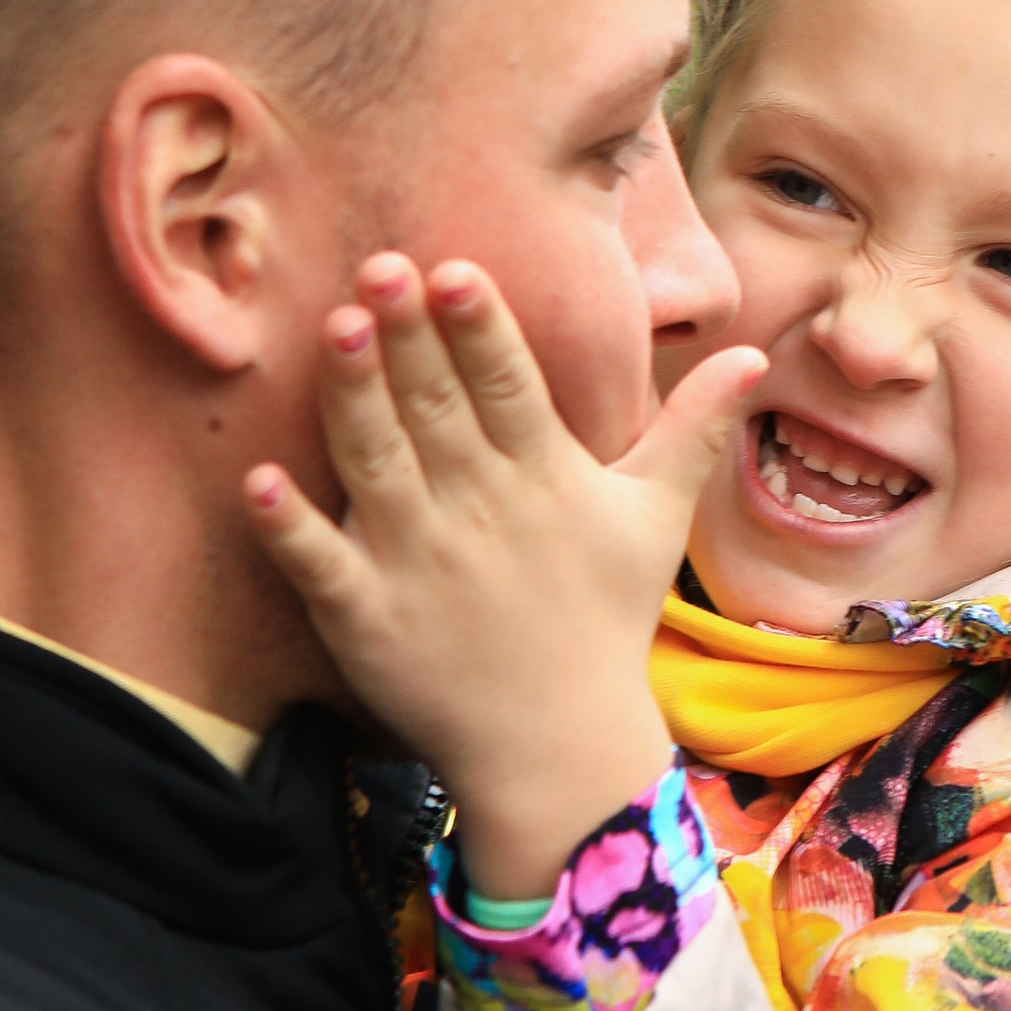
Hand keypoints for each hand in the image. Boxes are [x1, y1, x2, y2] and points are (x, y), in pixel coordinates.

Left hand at [243, 254, 762, 899]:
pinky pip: (318, 565)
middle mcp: (478, 511)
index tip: (453, 270)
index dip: (480, 328)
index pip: (508, 387)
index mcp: (544, 479)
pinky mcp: (365, 616)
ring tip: (331, 328)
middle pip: (435, 408)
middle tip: (378, 264)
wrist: (559, 746)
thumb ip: (692, 426)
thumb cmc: (605, 617)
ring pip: (374, 463)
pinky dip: (288, 527)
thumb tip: (755, 354)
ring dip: (351, 397)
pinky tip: (255, 480)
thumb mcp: (656, 516)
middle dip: (407, 335)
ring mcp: (415, 562)